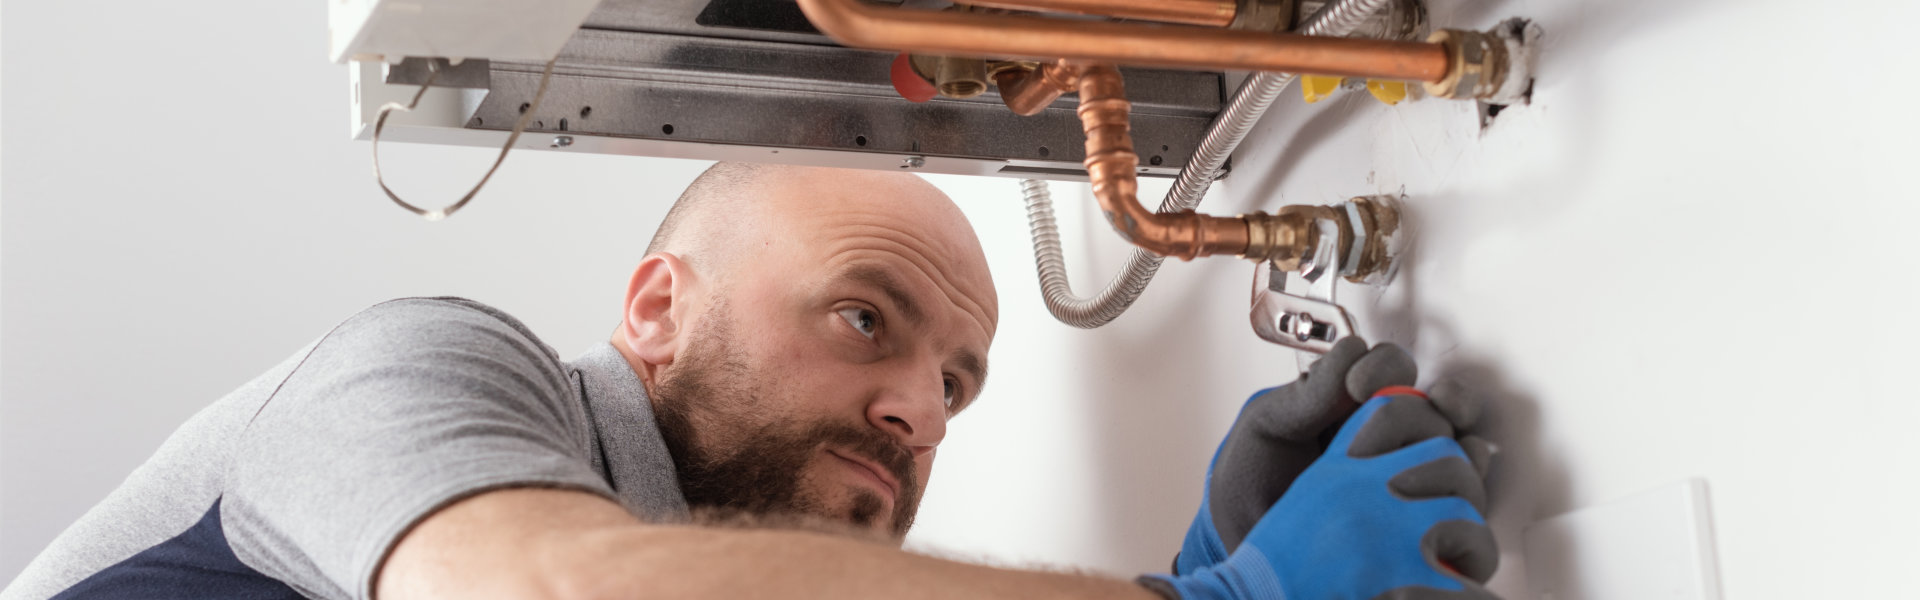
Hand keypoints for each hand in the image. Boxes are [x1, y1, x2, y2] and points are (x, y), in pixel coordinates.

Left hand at [1146, 390, 1500, 599]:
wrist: (1249, 540)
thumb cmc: (1253, 481)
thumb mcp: (1268, 425)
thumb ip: (1309, 392)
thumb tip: (1353, 355)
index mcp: (1354, 400)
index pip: (1392, 366)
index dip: (1383, 368)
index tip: (1355, 387)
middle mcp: (1392, 431)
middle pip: (1436, 402)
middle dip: (1420, 407)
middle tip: (1394, 421)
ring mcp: (1412, 470)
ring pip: (1460, 443)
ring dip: (1453, 441)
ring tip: (1432, 452)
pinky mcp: (1425, 513)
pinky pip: (1465, 494)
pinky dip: (1465, 483)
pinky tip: (1443, 485)